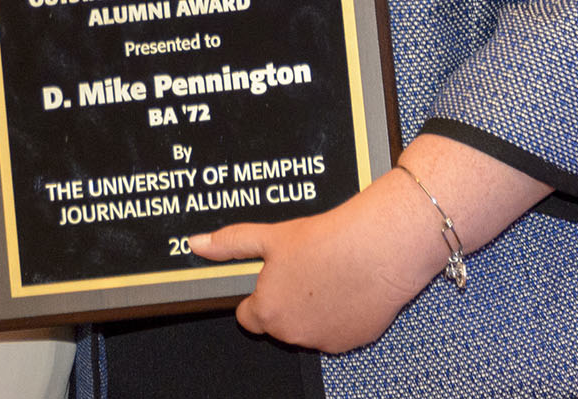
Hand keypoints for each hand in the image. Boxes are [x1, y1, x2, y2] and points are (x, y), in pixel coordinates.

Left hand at [187, 177, 441, 352]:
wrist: (379, 249)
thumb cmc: (327, 240)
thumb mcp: (271, 235)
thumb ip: (231, 243)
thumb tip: (198, 244)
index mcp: (267, 310)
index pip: (248, 315)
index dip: (259, 292)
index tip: (273, 275)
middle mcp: (291, 333)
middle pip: (279, 321)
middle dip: (287, 299)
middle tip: (304, 266)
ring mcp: (322, 341)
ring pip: (308, 326)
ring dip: (312, 308)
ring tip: (327, 271)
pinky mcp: (351, 342)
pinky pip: (337, 331)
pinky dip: (339, 314)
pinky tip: (347, 285)